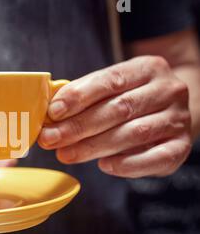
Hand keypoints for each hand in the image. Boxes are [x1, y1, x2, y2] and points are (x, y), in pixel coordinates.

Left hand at [39, 56, 191, 177]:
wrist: (171, 112)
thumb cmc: (132, 99)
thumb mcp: (113, 88)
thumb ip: (86, 95)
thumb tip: (51, 113)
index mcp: (147, 68)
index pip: (110, 80)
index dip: (79, 96)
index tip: (54, 112)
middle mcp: (168, 90)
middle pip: (119, 109)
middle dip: (79, 126)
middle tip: (50, 139)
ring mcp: (178, 119)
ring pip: (133, 133)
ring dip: (94, 147)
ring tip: (66, 154)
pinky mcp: (181, 147)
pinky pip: (155, 158)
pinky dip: (127, 164)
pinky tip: (104, 165)